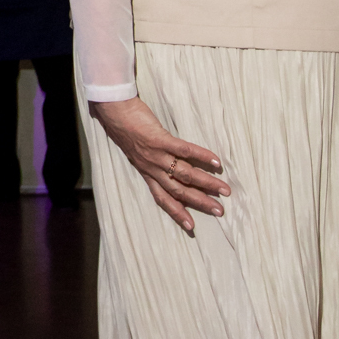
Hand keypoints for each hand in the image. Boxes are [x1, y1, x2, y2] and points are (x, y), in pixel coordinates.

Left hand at [91, 95, 229, 234]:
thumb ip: (153, 163)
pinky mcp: (159, 139)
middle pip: (179, 190)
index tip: (192, 227)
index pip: (163, 199)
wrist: (114, 111)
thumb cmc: (127, 130)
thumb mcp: (138, 154)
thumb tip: (171, 168)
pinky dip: (200, 156)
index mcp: (147, 173)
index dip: (177, 213)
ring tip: (224, 189)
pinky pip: (183, 150)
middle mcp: (152, 168)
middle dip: (200, 202)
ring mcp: (156, 155)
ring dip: (206, 183)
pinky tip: (215, 161)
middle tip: (220, 211)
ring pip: (185, 174)